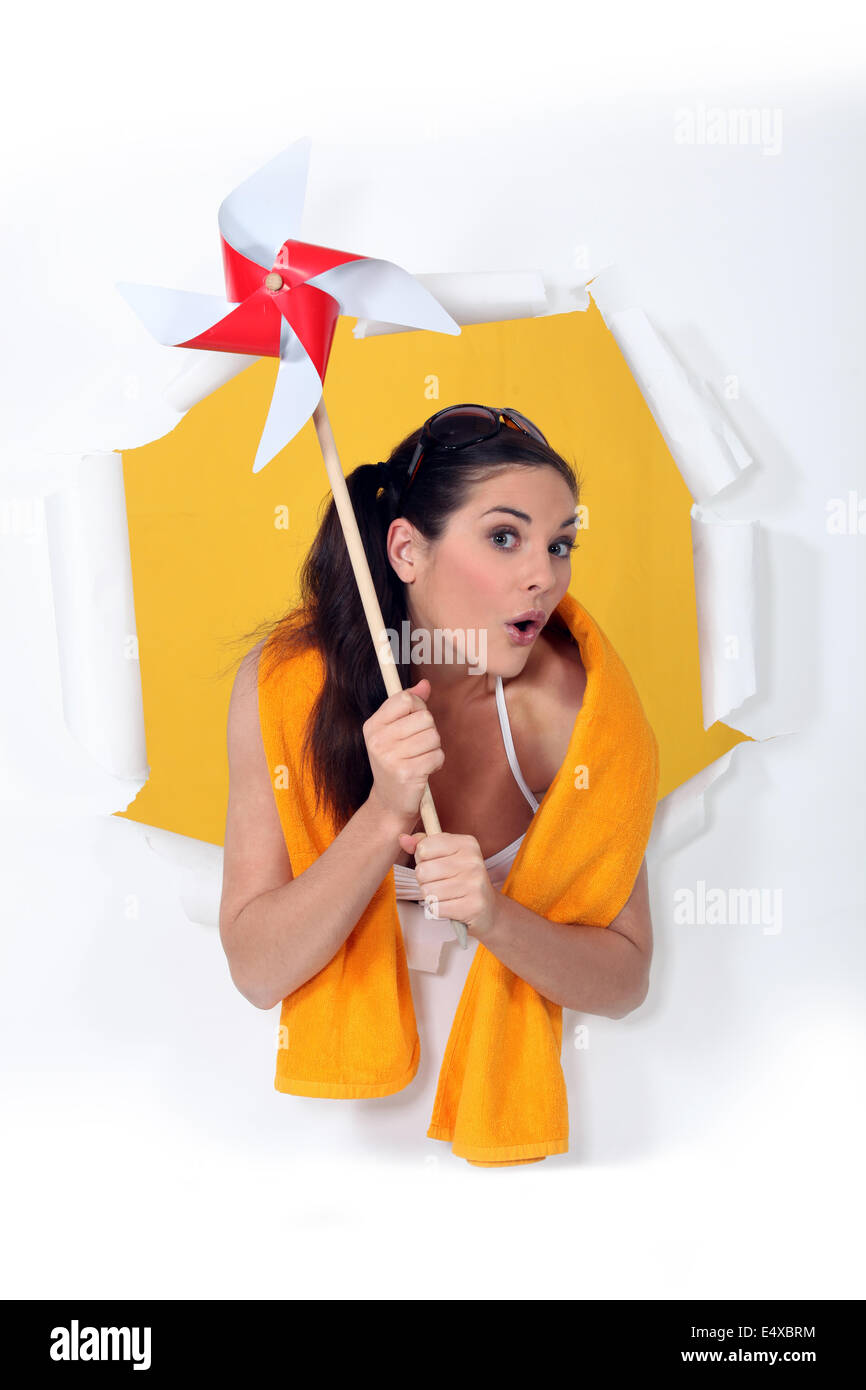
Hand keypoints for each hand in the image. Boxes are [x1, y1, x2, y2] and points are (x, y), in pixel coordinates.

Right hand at [363, 678, 444, 821]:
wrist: (390, 802)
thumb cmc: (396, 761)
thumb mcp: (395, 731)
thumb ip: (409, 705)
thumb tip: (425, 684)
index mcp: (372, 726)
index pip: (405, 699)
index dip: (418, 708)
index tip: (414, 722)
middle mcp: (378, 740)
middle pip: (424, 717)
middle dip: (428, 731)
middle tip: (417, 746)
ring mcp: (391, 757)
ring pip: (433, 736)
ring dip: (433, 748)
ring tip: (420, 758)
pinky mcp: (407, 773)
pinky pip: (437, 755)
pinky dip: (436, 762)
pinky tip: (424, 769)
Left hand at [398, 830, 498, 939]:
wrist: (487, 908)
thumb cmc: (461, 878)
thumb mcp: (445, 854)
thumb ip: (422, 844)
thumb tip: (403, 839)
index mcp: (467, 843)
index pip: (423, 848)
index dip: (422, 859)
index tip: (435, 863)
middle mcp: (473, 861)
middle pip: (423, 871)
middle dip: (425, 880)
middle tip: (440, 882)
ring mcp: (475, 884)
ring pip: (427, 891)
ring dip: (431, 897)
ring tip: (446, 894)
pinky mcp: (472, 906)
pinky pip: (436, 908)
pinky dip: (438, 909)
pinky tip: (451, 905)